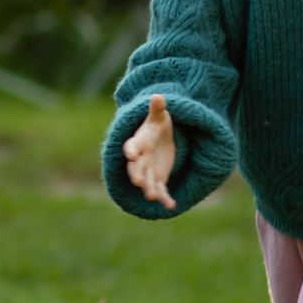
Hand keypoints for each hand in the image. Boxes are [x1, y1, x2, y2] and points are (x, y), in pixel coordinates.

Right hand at [122, 94, 177, 208]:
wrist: (159, 139)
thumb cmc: (158, 126)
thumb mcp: (159, 117)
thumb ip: (158, 109)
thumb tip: (158, 96)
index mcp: (139, 142)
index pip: (132, 146)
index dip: (131, 150)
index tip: (131, 155)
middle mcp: (140, 159)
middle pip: (135, 168)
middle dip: (136, 174)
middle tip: (137, 182)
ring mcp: (148, 171)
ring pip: (146, 182)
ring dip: (149, 189)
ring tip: (153, 197)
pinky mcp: (157, 180)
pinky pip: (160, 190)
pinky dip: (165, 198)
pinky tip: (171, 205)